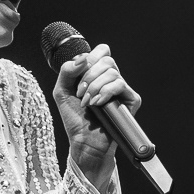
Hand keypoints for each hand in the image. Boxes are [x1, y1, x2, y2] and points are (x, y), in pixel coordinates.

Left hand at [52, 43, 141, 187]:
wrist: (84, 141)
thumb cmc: (75, 118)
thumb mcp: (62, 91)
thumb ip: (67, 71)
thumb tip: (82, 57)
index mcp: (98, 73)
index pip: (102, 51)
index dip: (91, 57)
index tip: (79, 73)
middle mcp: (112, 79)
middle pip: (106, 59)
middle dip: (89, 76)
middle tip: (80, 93)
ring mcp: (122, 89)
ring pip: (112, 72)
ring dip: (94, 87)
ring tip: (87, 103)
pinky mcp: (131, 99)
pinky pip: (120, 84)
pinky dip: (105, 92)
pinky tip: (98, 104)